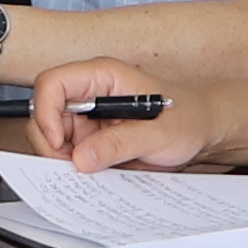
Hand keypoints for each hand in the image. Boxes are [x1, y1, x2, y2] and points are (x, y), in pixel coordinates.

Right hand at [25, 56, 197, 169]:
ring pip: (52, 136)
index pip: (52, 83)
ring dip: (62, 158)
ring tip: (92, 169)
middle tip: (73, 166)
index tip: (58, 143)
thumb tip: (82, 158)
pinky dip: (74, 166)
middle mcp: (90, 93)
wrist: (202, 131)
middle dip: (52, 143)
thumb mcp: (156, 133)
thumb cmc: (187, 118)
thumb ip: (118, 144)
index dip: (47, 113)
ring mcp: (89, 116)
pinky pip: (69, 152)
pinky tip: (96, 171)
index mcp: (103, 76)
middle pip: (44, 113)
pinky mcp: (91, 138)